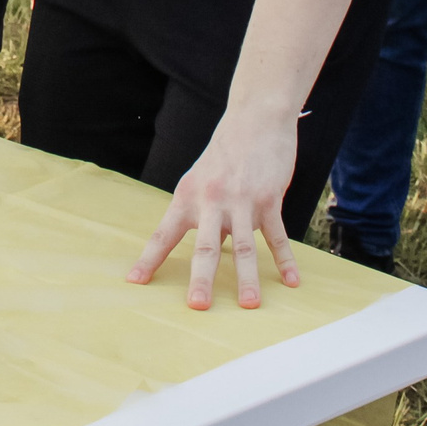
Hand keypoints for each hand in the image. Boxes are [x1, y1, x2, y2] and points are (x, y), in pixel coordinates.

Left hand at [128, 109, 301, 309]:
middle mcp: (211, 200)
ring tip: (248, 305)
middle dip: (201, 278)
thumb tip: (209, 255)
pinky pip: (276, 235)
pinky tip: (292, 281)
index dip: (149, 259)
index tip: (135, 282)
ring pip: (244, 246)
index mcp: (187, 197)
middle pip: (205, 247)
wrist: (254, 119)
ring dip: (247, 278)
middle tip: (197, 306)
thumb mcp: (202, 181)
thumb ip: (202, 216)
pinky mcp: (268, 198)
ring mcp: (241, 201)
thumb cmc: (224, 154)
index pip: (163, 234)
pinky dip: (285, 260)